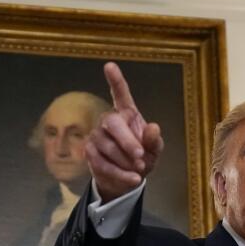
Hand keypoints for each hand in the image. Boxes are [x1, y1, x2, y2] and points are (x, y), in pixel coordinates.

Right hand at [86, 62, 163, 201]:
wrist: (126, 179)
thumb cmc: (142, 159)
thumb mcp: (154, 151)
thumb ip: (154, 140)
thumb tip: (153, 127)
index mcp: (127, 113)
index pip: (121, 94)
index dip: (116, 81)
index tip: (109, 66)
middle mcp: (109, 120)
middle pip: (113, 123)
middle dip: (127, 141)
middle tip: (141, 157)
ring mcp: (97, 135)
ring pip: (108, 147)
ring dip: (125, 161)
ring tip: (140, 170)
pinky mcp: (90, 152)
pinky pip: (102, 163)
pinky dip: (120, 173)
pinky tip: (133, 179)